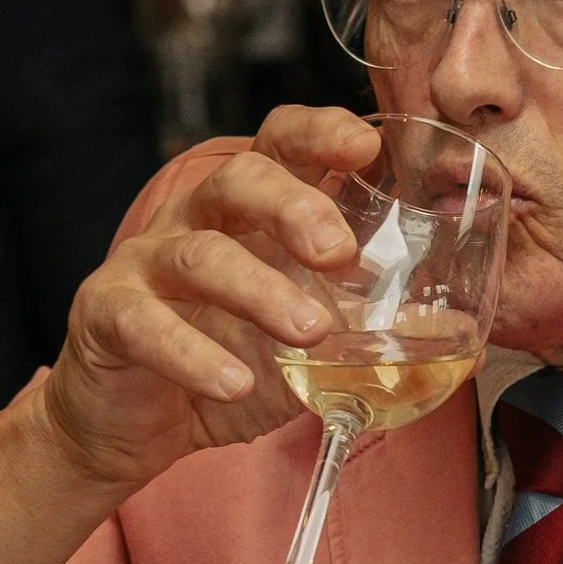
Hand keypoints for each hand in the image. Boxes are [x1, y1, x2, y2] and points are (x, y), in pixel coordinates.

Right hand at [40, 108, 382, 501]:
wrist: (134, 429)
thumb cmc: (226, 368)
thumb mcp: (305, 348)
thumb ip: (363, 331)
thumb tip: (455, 341)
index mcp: (246, 215)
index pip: (278, 145)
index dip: (317, 134)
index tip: (365, 147)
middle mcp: (194, 222)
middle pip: (238, 181)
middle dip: (294, 207)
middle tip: (341, 253)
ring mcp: (145, 264)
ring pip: (200, 254)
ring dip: (260, 290)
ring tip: (311, 332)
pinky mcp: (107, 314)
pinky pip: (145, 322)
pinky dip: (193, 353)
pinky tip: (233, 382)